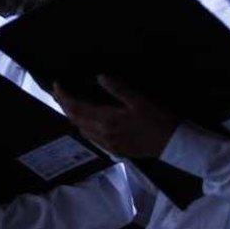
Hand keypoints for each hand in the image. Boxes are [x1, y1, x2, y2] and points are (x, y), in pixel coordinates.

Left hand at [54, 75, 178, 158]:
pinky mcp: (115, 150)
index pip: (77, 108)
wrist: (172, 144)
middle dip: (64, 106)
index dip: (64, 96)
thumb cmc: (158, 119)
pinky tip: (87, 120)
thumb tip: (100, 77)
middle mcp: (103, 135)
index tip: (57, 84)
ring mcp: (108, 145)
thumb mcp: (140, 100)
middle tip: (59, 92)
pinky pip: (92, 138)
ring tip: (70, 103)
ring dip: (73, 117)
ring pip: (82, 130)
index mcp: (107, 121)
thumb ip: (119, 89)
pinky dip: (84, 127)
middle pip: (75, 120)